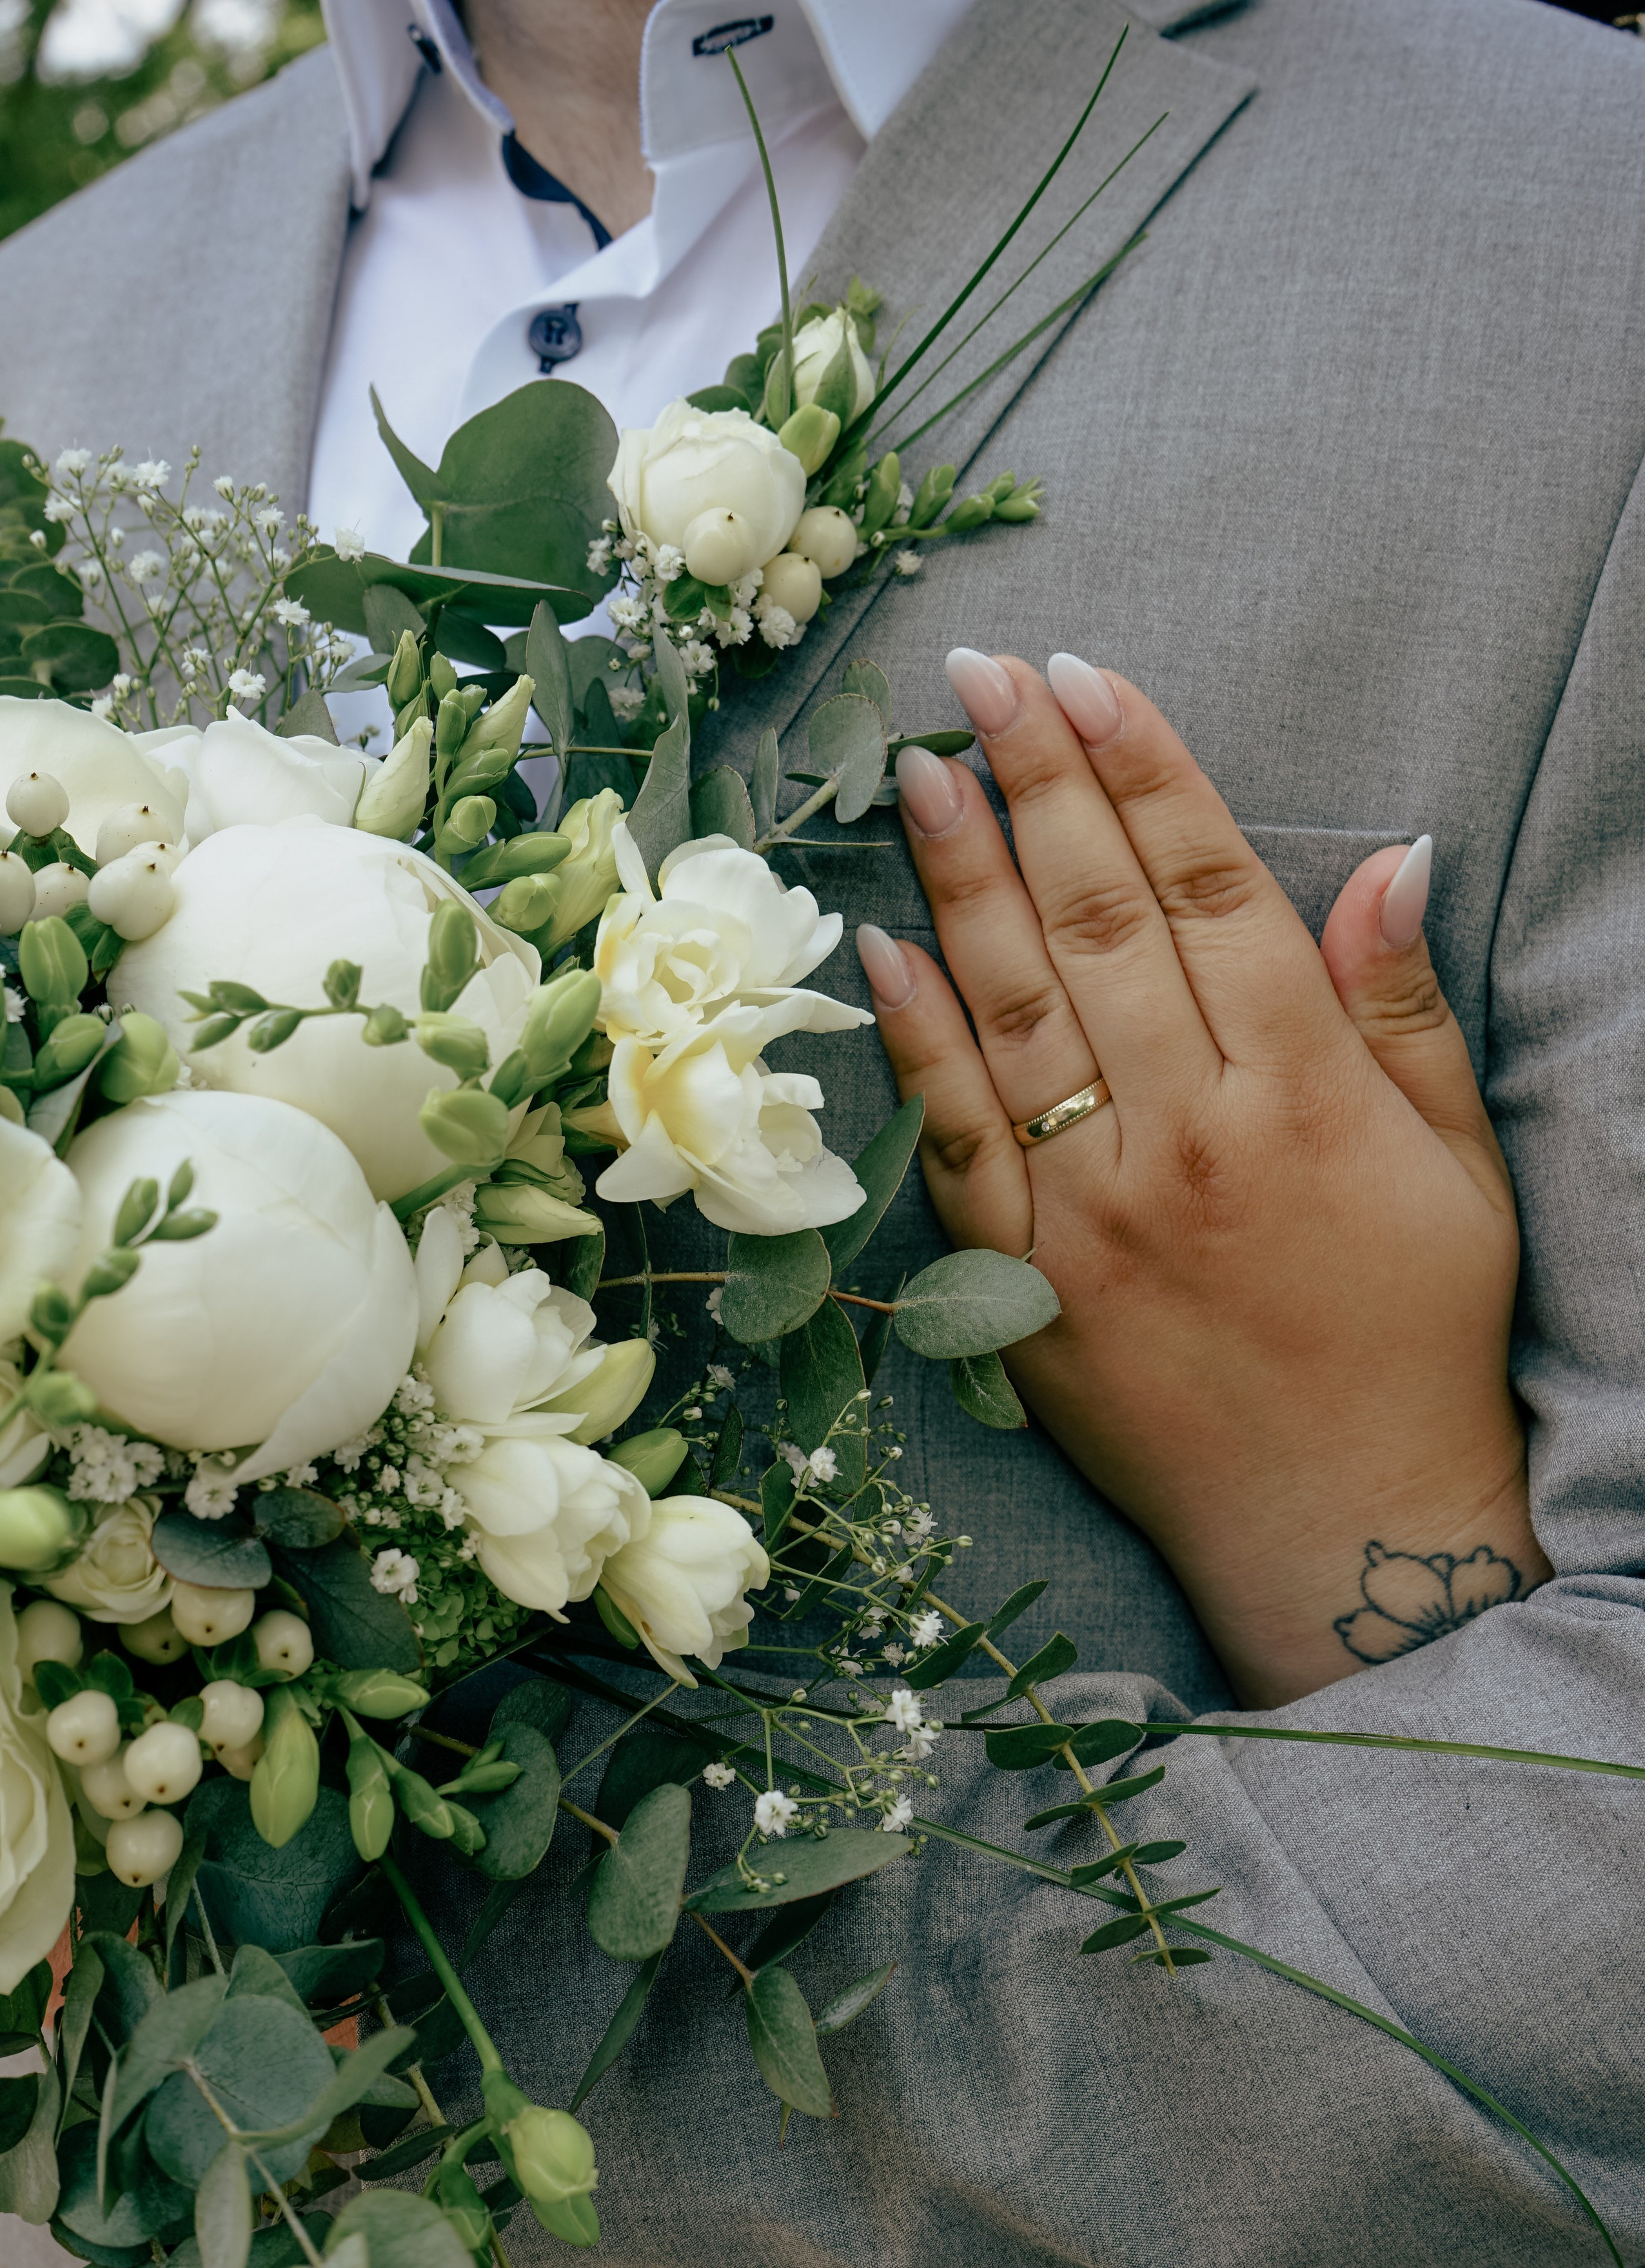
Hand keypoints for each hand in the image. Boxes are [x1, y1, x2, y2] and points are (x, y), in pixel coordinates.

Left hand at [858, 649, 1549, 1707]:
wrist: (1343, 1525)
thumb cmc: (1417, 1337)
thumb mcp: (1459, 1170)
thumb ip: (1404, 1013)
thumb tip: (1392, 858)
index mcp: (1303, 1093)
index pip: (1209, 886)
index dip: (1143, 768)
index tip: (1084, 676)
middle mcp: (1187, 1132)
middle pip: (1098, 919)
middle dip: (1036, 781)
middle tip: (980, 673)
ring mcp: (1092, 1209)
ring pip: (1012, 1007)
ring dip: (960, 877)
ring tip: (919, 768)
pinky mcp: (1025, 1283)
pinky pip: (951, 1141)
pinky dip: (912, 1041)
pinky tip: (877, 947)